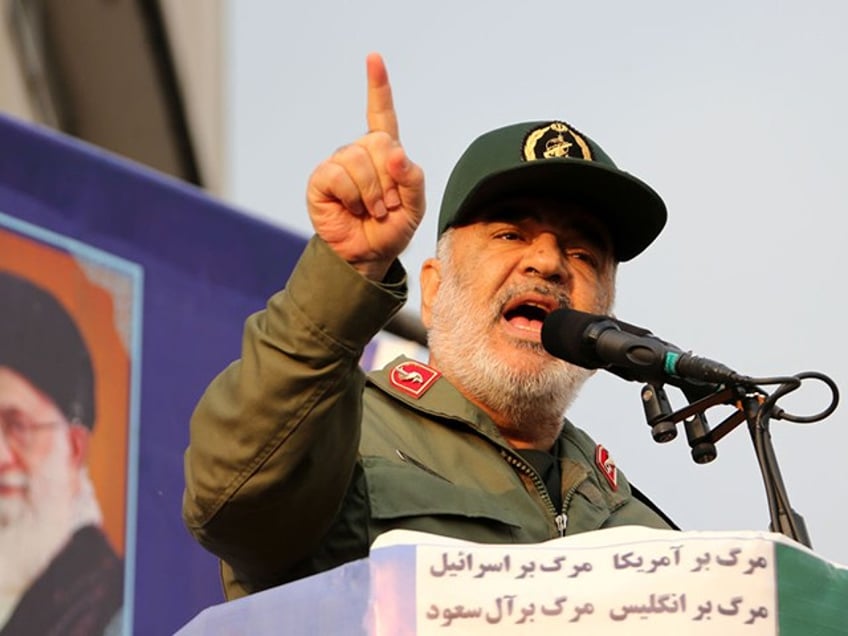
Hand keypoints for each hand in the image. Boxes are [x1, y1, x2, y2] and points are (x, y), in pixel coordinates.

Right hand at [306, 53, 425, 279]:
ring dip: (373, 192)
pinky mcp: (321, 179)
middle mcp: (360, 153)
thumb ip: (412, 178)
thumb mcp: (415, 206)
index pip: (381, 114)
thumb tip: (394, 154)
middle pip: (378, 142)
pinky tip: (353, 208)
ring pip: (358, 160)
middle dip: (389, 179)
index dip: (377, 86)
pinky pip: (339, 175)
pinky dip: (352, 196)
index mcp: (385, 153)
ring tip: (372, 210)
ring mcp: (339, 164)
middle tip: (388, 204)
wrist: (367, 256)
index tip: (373, 58)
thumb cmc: (391, 229)